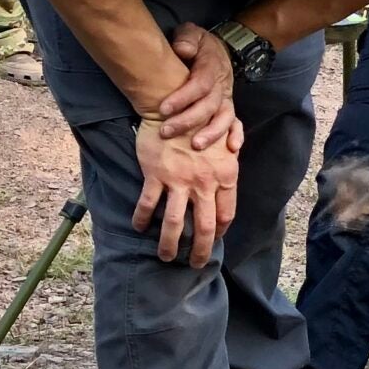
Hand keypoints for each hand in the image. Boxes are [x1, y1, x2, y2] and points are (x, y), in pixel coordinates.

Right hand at [133, 121, 238, 265]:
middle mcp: (205, 182)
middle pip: (205, 226)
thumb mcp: (225, 144)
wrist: (172, 104)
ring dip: (170, 244)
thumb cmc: (201, 123)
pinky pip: (149, 204)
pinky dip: (143, 219)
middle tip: (195, 264)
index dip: (220, 231)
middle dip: (201, 250)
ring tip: (166, 257)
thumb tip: (226, 192)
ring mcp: (179, 180)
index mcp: (226, 176)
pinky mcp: (156, 175)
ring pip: (176, 222)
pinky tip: (139, 229)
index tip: (214, 240)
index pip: (226, 214)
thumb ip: (228, 167)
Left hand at [156, 23, 239, 149]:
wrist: (222, 51)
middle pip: (209, 106)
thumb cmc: (200, 46)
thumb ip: (187, 39)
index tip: (163, 109)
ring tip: (195, 145)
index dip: (183, 97)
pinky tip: (231, 148)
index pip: (200, 84)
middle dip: (189, 120)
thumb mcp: (192, 34)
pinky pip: (236, 124)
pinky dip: (236, 135)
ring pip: (223, 118)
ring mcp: (227, 99)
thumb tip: (182, 49)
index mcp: (211, 68)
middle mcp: (221, 86)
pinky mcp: (229, 109)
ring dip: (212, 133)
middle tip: (166, 131)